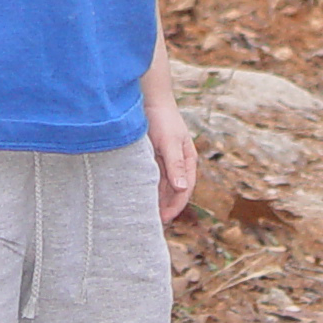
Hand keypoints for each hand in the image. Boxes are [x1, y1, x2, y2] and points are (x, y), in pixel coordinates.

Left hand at [145, 93, 196, 222]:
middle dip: (163, 207)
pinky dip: (145, 188)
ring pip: (160, 186)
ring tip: (141, 215)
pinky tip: (135, 197)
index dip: (175, 207)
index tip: (162, 220)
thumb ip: (175, 165)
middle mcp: (177, 163)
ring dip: (154, 200)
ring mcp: (164, 160)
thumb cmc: (162, 118)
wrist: (148, 98)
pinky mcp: (151, 157)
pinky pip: (150, 178)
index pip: (184, 190)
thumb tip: (182, 188)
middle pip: (172, 192)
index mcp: (187, 161)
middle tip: (149, 225)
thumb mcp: (169, 142)